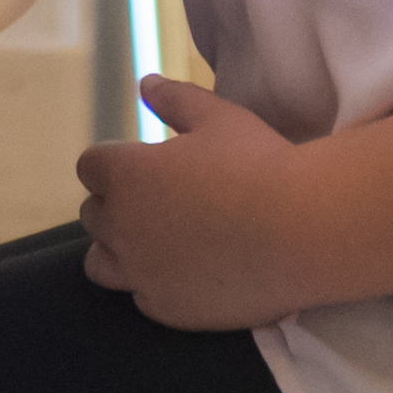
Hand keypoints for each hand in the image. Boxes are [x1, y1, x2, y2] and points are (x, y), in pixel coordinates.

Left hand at [76, 77, 317, 330]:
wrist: (301, 233)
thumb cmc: (259, 165)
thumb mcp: (217, 118)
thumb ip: (175, 99)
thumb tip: (146, 84)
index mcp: (124, 174)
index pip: (91, 166)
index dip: (116, 163)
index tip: (145, 166)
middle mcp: (120, 225)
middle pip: (93, 214)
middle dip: (117, 205)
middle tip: (160, 202)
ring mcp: (140, 272)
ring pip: (101, 262)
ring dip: (119, 250)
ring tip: (157, 243)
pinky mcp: (167, 308)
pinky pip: (142, 298)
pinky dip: (155, 286)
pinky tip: (186, 276)